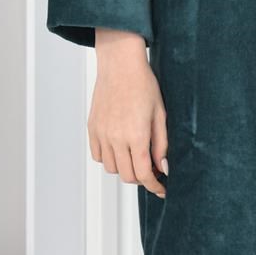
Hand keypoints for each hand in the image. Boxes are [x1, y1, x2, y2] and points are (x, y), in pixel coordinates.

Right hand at [89, 32, 167, 196]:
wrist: (120, 65)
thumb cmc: (143, 85)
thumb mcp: (160, 114)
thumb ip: (161, 144)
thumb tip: (163, 167)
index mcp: (136, 136)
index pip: (144, 173)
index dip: (154, 186)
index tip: (161, 189)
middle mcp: (116, 138)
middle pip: (127, 176)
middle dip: (142, 178)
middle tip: (151, 169)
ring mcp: (101, 134)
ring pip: (111, 168)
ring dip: (125, 168)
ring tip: (135, 156)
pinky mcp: (92, 129)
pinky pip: (98, 156)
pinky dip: (109, 158)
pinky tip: (120, 148)